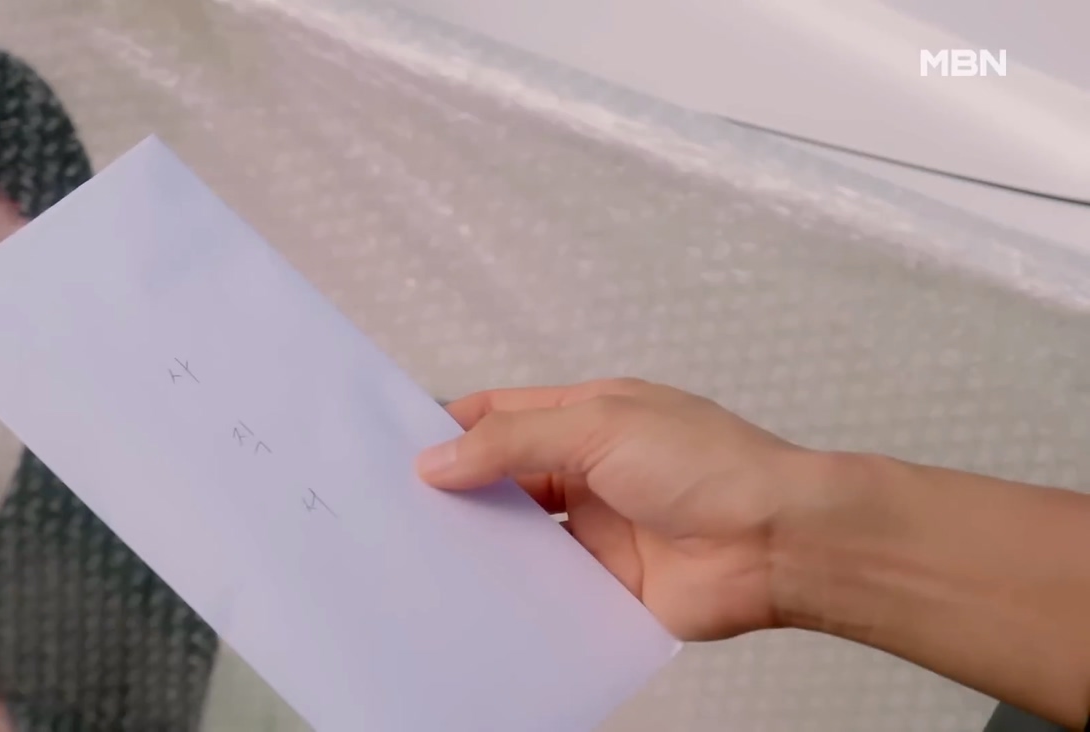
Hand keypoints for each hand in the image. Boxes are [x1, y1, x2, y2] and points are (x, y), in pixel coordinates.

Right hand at [416, 378, 814, 640]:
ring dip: (478, 540)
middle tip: (393, 506)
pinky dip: (510, 589)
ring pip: (517, 534)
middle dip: (454, 488)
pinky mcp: (603, 582)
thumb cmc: (706, 465)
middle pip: (501, 476)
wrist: (776, 543)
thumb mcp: (599, 428)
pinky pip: (544, 586)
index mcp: (585, 418)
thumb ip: (513, 443)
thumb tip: (436, 460)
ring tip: (415, 552)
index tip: (396, 447)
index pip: (500, 415)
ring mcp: (594, 528)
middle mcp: (585, 470)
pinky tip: (469, 596)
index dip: (449, 428)